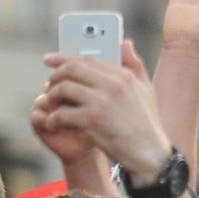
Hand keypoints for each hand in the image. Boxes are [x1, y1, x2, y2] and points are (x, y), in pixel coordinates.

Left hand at [36, 42, 171, 176]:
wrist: (150, 154)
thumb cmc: (146, 123)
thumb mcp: (146, 89)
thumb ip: (134, 64)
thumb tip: (124, 42)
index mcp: (123, 76)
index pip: (87, 59)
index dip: (64, 57)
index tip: (49, 59)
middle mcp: (112, 85)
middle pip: (71, 69)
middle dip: (55, 75)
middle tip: (48, 85)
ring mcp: (101, 102)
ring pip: (63, 88)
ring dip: (52, 96)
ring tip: (51, 105)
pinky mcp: (92, 121)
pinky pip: (62, 113)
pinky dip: (54, 118)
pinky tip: (54, 123)